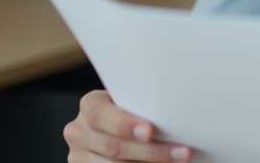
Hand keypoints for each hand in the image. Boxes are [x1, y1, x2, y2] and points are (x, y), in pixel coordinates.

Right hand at [65, 89, 191, 161]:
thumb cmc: (130, 111)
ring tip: (176, 162)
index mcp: (90, 105)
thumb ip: (141, 105)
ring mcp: (79, 156)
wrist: (112, 129)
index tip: (149, 131)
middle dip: (151, 151)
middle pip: (113, 147)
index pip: (100, 114)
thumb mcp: (129, 102)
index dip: (124, 124)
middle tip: (181, 153)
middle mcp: (79, 132)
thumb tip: (176, 113)